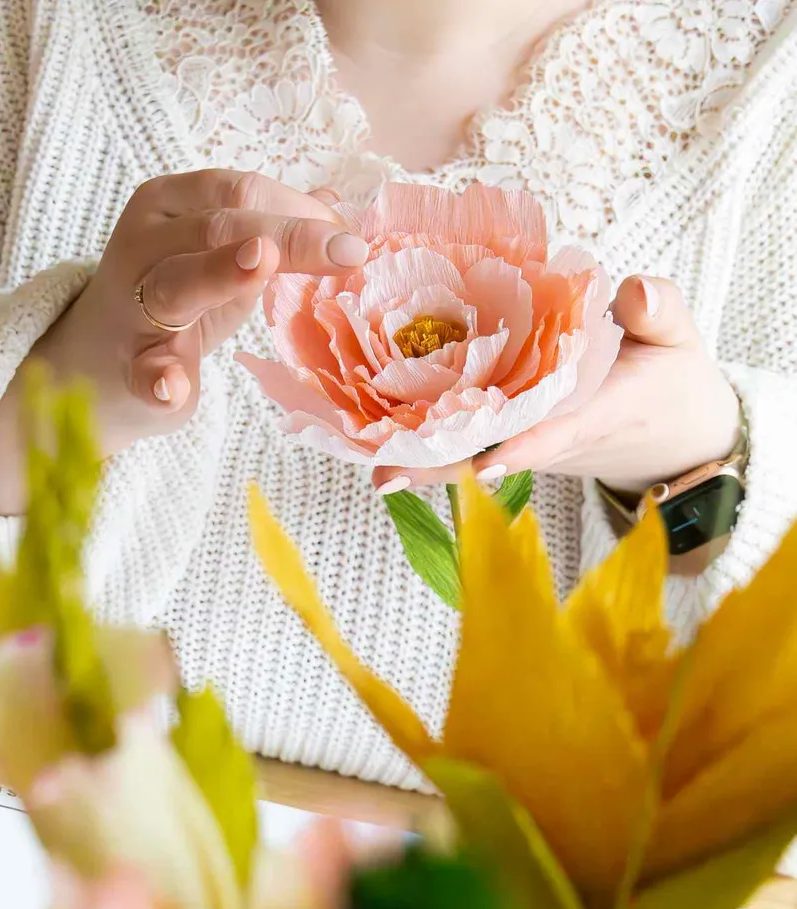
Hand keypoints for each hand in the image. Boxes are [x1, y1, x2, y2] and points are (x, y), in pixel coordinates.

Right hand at [0, 172, 367, 512]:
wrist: (96, 365)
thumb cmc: (174, 300)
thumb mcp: (221, 255)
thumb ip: (269, 231)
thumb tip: (336, 207)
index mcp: (168, 203)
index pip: (239, 191)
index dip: (298, 208)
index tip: (349, 235)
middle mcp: (145, 242)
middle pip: (220, 227)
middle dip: (290, 236)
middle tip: (350, 251)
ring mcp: (133, 306)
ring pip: (179, 282)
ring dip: (219, 272)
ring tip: (260, 265)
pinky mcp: (130, 366)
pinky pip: (143, 370)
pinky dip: (158, 379)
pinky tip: (171, 388)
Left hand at [372, 277, 741, 495]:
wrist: (677, 441)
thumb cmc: (674, 382)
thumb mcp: (681, 339)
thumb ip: (662, 311)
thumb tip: (635, 291)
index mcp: (599, 413)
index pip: (553, 431)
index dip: (518, 445)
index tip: (483, 460)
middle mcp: (557, 441)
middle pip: (491, 459)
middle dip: (440, 467)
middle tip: (385, 475)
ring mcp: (535, 450)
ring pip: (474, 461)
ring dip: (425, 462)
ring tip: (369, 464)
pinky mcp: (521, 446)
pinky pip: (474, 452)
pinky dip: (434, 447)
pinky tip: (383, 441)